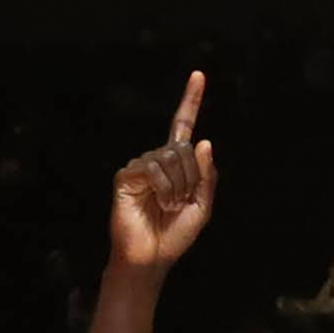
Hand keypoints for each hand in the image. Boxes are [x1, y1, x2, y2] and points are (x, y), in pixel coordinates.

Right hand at [112, 72, 216, 274]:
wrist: (152, 257)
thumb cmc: (175, 235)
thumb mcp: (203, 207)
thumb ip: (207, 177)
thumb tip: (204, 142)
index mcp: (176, 165)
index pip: (183, 127)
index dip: (191, 101)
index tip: (199, 75)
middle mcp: (157, 160)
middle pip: (184, 148)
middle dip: (192, 178)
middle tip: (182, 203)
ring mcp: (140, 166)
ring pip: (170, 158)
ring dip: (178, 187)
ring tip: (168, 207)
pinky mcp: (126, 175)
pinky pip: (152, 168)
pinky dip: (163, 188)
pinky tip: (157, 203)